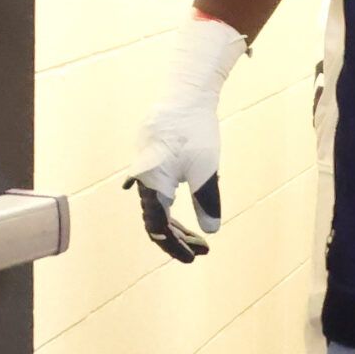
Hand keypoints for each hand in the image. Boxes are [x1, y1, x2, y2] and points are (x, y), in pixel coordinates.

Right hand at [123, 13, 244, 262]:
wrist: (185, 95)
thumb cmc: (195, 133)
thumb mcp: (206, 171)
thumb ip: (207, 202)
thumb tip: (212, 231)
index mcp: (152, 186)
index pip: (159, 228)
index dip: (175, 246)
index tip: (194, 258)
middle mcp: (142, 181)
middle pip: (156, 220)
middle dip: (178, 238)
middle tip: (202, 250)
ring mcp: (144, 170)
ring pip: (157, 205)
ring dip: (176, 223)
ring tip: (198, 235)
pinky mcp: (150, 160)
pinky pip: (157, 191)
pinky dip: (171, 205)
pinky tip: (178, 212)